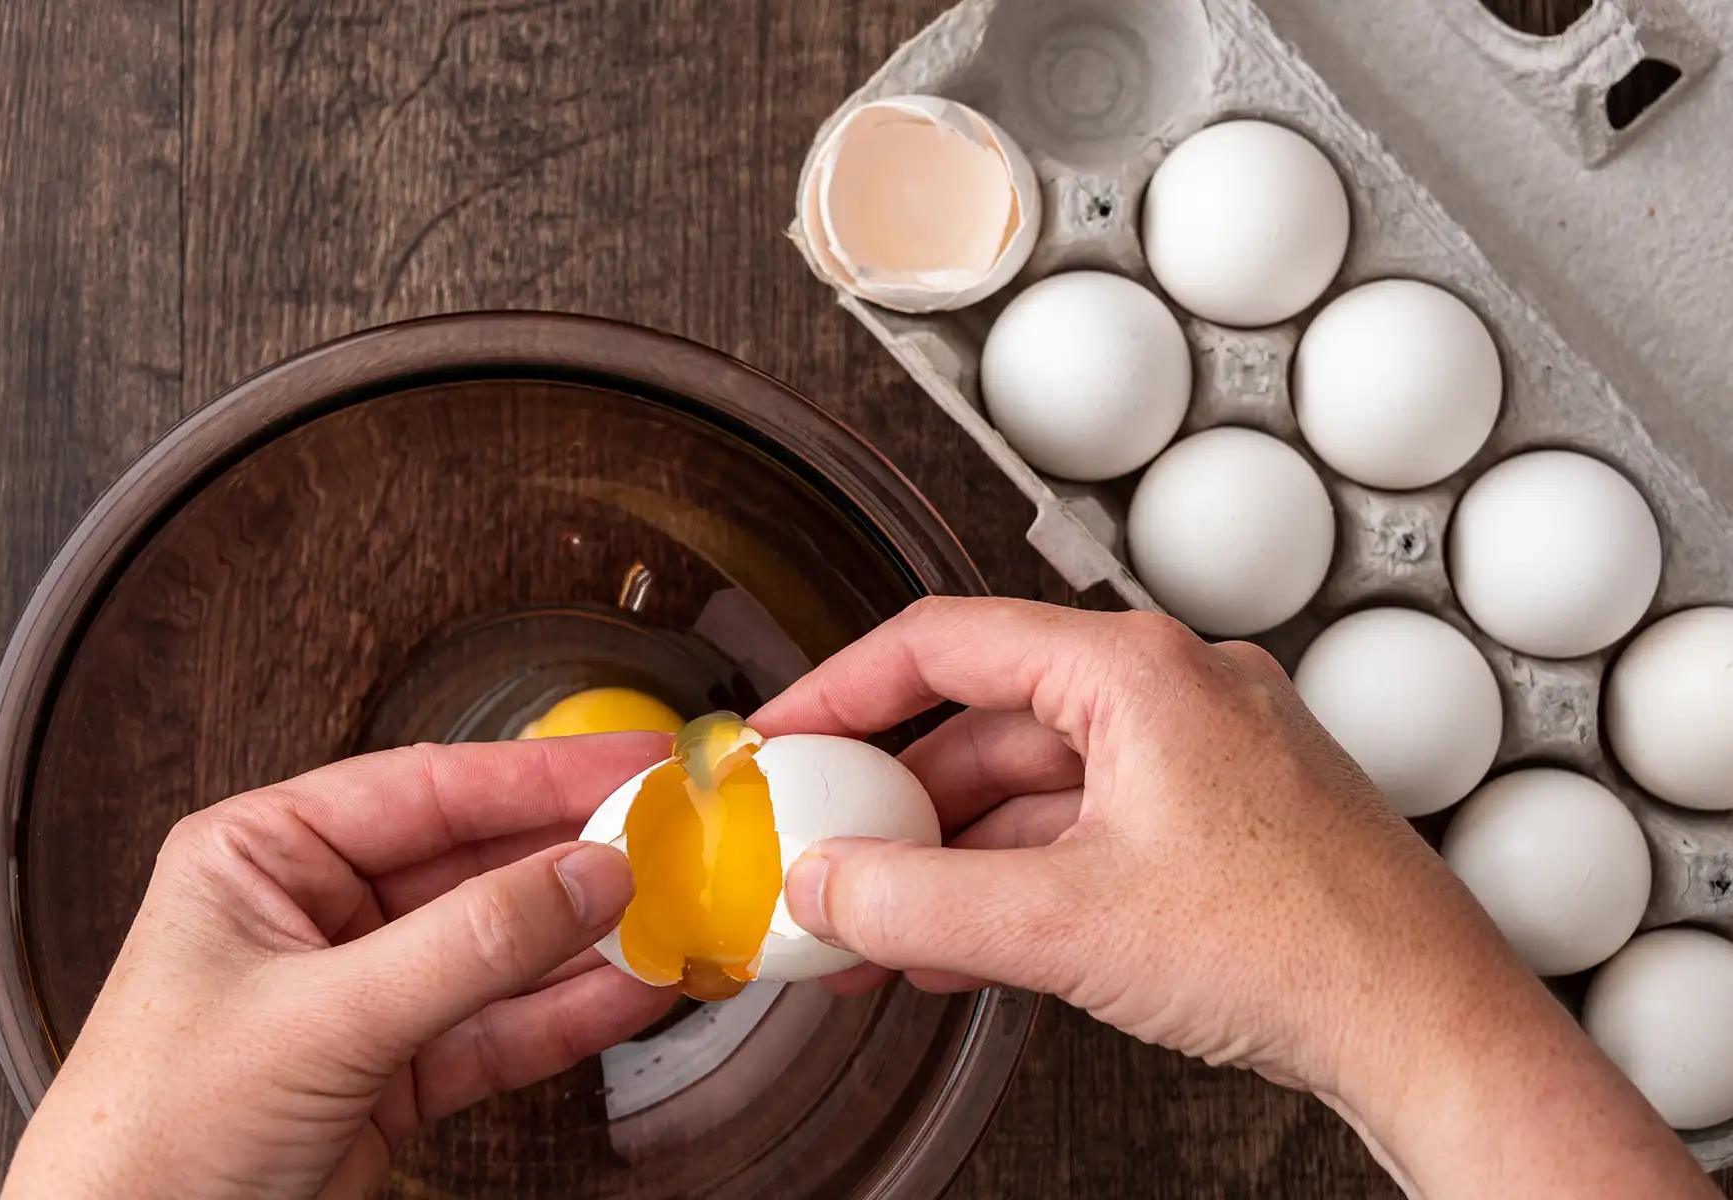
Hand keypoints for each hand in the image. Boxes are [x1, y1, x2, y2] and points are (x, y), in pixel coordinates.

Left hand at [3, 737, 676, 1199]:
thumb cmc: (151, 1140)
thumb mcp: (322, 1020)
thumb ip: (467, 946)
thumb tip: (585, 877)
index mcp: (263, 855)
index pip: (427, 789)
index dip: (540, 775)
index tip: (630, 766)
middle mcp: (315, 911)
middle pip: (475, 863)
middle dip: (575, 861)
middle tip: (670, 845)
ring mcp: (362, 992)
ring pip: (500, 948)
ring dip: (588, 941)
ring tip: (672, 920)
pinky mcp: (395, 1070)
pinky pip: (501, 1026)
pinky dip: (569, 1014)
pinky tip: (632, 991)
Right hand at [754, 597, 1714, 1199]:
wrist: (1432, 1028)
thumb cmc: (1306, 947)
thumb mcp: (1070, 925)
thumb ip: (920, 904)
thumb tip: (826, 885)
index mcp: (1136, 671)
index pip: (944, 642)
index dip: (842, 687)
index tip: (786, 735)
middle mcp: (1171, 693)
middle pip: (983, 721)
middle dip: (892, 799)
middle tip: (824, 848)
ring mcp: (1199, 757)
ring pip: (1033, 786)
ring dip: (950, 853)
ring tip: (880, 923)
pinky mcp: (1215, 820)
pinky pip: (1083, 828)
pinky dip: (1015, 877)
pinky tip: (965, 941)